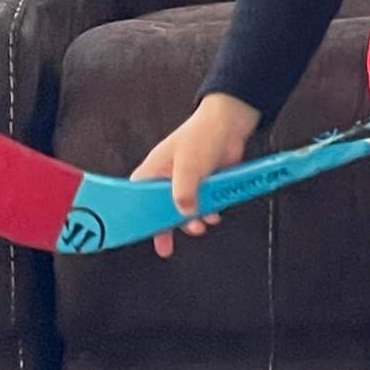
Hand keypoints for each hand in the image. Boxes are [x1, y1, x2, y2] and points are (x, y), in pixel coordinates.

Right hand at [129, 94, 260, 258]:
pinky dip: (206, 212)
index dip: (137, 216)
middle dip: (164, 227)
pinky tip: (213, 215)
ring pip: (183, 208)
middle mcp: (168, 176)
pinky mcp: (205, 182)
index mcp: (154, 169)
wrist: (233, 123)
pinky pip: (201, 204)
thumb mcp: (189, 165)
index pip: (137, 197)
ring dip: (191, 220)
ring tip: (198, 226)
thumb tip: (184, 212)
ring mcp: (187, 180)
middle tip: (165, 246)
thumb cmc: (204, 133)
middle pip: (159, 208)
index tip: (139, 233)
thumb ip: (184, 191)